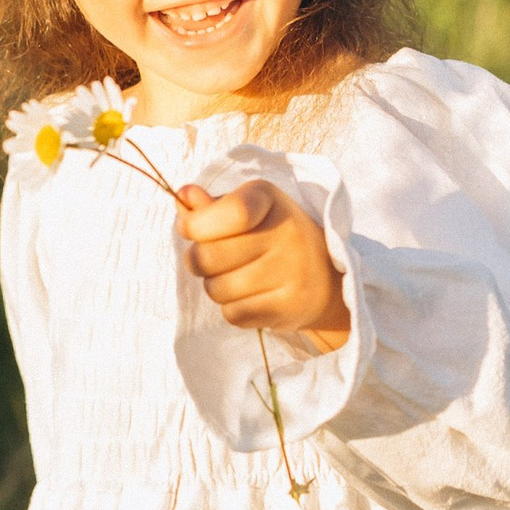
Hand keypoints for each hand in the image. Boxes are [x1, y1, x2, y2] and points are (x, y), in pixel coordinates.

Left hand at [175, 179, 349, 347]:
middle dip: (198, 261)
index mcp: (271, 199)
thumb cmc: (273, 237)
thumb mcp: (248, 211)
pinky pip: (234, 314)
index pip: (230, 212)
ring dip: (215, 286)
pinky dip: (232, 309)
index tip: (188, 229)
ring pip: (217, 289)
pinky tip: (250, 296)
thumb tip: (182, 195)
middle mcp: (288, 233)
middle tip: (212, 259)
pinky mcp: (290, 306)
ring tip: (235, 277)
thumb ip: (212, 206)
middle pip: (209, 256)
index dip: (196, 224)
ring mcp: (293, 272)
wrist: (327, 279)